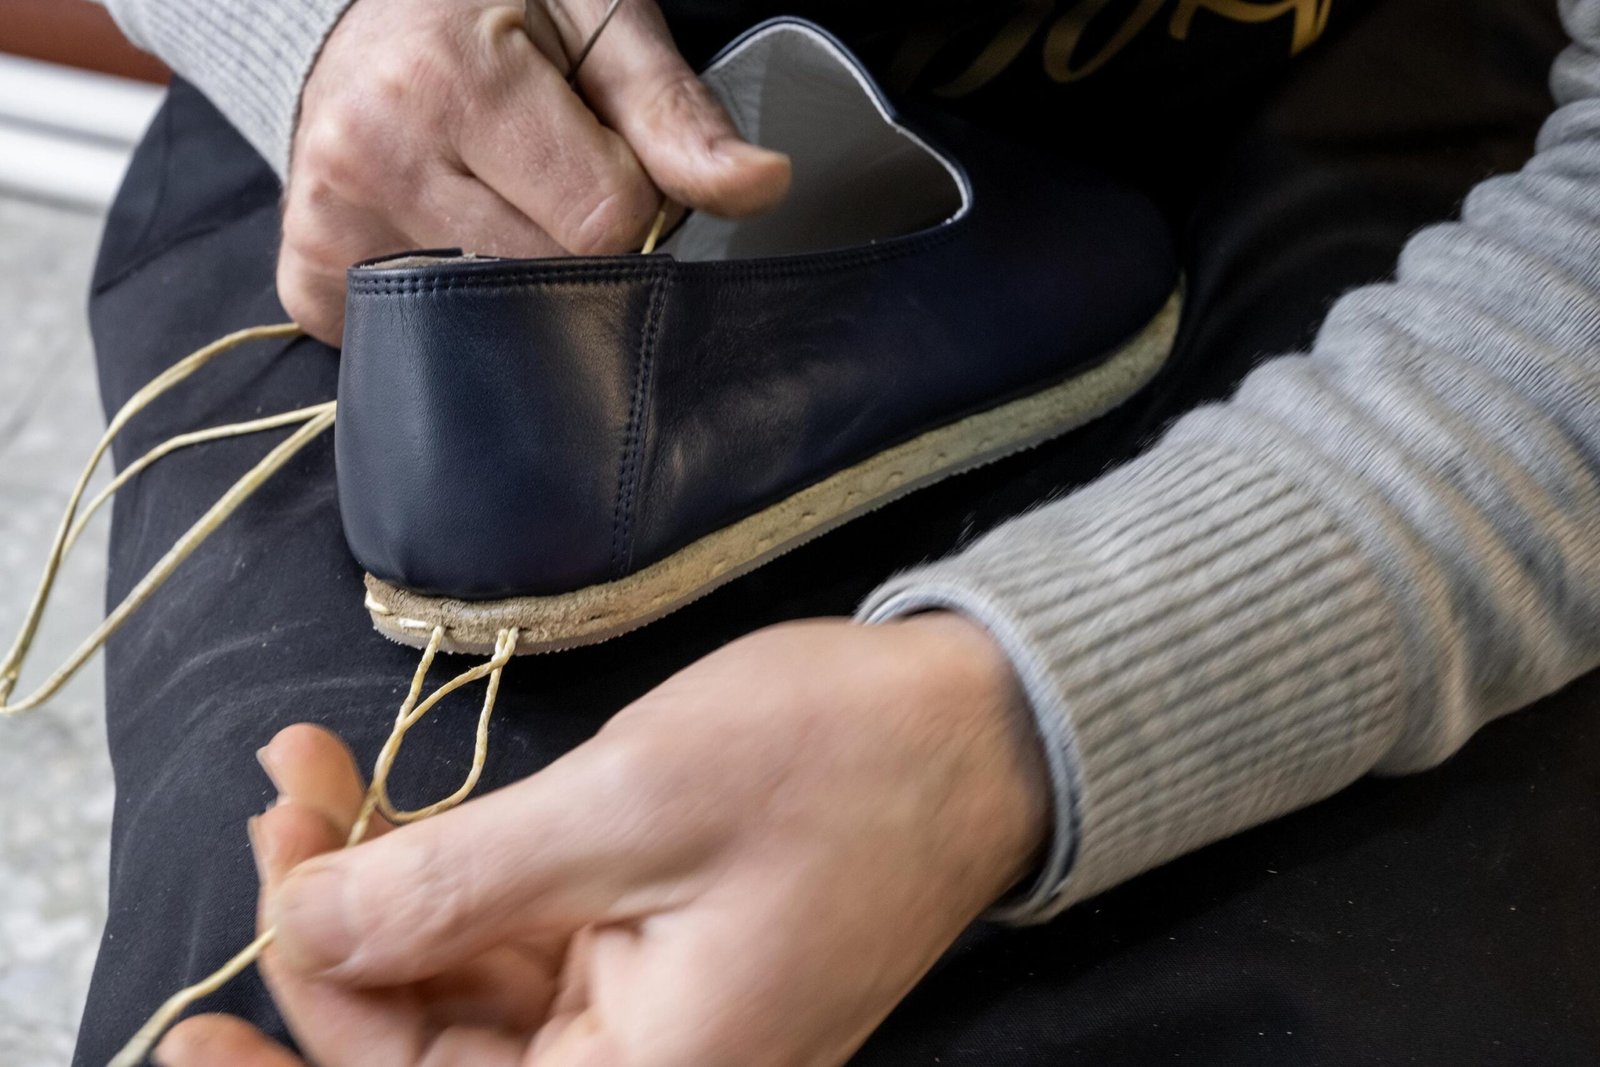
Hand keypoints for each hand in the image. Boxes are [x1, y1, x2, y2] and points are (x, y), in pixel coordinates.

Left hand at [156, 615, 1046, 1065]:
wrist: (976, 723)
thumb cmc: (833, 762)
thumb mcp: (628, 807)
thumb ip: (455, 883)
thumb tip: (304, 926)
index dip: (306, 1045)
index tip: (200, 1001)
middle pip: (434, 1051)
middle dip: (339, 934)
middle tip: (283, 809)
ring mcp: (651, 1012)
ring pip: (467, 987)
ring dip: (389, 886)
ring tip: (320, 775)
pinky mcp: (653, 950)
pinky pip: (523, 940)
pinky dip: (456, 872)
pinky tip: (397, 797)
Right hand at [281, 0, 790, 342]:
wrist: (365, 11)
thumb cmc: (492, 8)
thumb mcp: (599, 22)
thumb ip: (678, 116)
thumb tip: (763, 186)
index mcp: (449, 81)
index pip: (604, 223)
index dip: (632, 205)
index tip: (604, 156)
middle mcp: (372, 156)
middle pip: (549, 280)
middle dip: (577, 242)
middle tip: (548, 172)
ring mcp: (330, 226)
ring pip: (493, 324)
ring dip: (519, 277)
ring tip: (496, 196)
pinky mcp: (307, 278)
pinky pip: (415, 340)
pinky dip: (452, 309)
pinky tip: (445, 235)